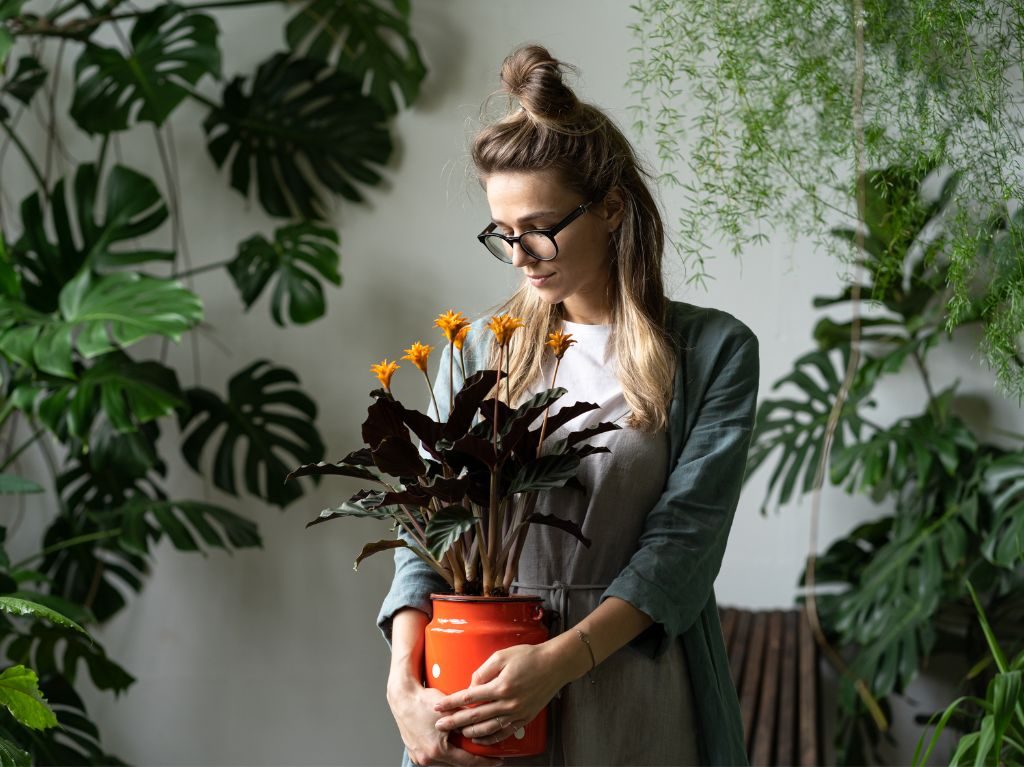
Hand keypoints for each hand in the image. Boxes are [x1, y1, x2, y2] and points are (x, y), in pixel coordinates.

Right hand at [387, 676, 502, 766]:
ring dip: (456, 754)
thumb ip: (469, 721)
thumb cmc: (424, 701)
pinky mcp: (414, 752)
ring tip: (467, 745)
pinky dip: (444, 751)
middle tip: (485, 753)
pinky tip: (450, 743)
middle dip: (471, 757)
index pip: (468, 762)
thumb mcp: (452, 711)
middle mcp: (427, 758)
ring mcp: (418, 757)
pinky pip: (434, 756)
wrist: (402, 697)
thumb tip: (487, 725)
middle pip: (456, 763)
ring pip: (445, 760)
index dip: (485, 761)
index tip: (496, 761)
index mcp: (437, 751)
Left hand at [433, 643, 566, 745]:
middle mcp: (508, 703)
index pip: (469, 697)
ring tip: (458, 733)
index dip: (451, 702)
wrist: (555, 665)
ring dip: (471, 732)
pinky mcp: (525, 718)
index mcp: (500, 686)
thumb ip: (483, 672)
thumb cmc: (529, 656)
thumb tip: (471, 686)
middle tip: (440, 726)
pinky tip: (481, 739)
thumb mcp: (502, 656)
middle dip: (454, 721)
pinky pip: (505, 732)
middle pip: (475, 716)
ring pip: (489, 728)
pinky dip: (491, 738)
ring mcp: (517, 712)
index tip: (438, 706)